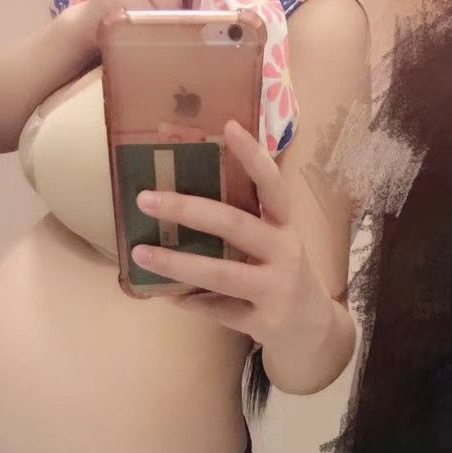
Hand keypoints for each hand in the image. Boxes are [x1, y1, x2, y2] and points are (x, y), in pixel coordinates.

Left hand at [131, 121, 336, 350]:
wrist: (311, 327)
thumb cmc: (280, 274)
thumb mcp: (273, 243)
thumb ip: (242, 223)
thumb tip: (179, 198)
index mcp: (284, 226)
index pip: (272, 185)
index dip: (253, 156)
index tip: (229, 125)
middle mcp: (284, 252)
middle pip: (234, 224)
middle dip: (186, 210)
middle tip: (145, 199)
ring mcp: (276, 289)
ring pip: (220, 272)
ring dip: (175, 263)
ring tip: (139, 253)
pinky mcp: (264, 321)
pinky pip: (216, 309)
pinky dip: (189, 302)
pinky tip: (166, 296)